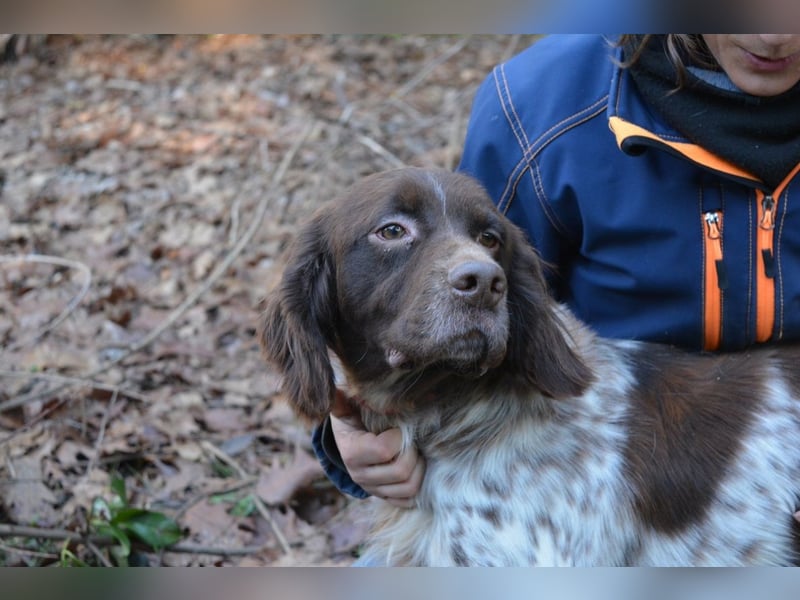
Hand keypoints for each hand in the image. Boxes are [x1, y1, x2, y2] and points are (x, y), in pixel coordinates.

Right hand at [329, 390, 424, 507]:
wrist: (349, 442)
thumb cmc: (353, 418)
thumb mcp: (346, 407)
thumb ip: (342, 400)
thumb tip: (335, 391)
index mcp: (352, 453)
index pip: (384, 450)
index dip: (398, 437)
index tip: (397, 428)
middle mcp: (361, 476)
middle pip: (402, 472)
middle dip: (413, 453)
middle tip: (410, 441)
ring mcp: (373, 490)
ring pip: (410, 488)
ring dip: (419, 468)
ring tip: (414, 452)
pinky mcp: (385, 497)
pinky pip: (409, 500)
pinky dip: (417, 484)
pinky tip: (414, 467)